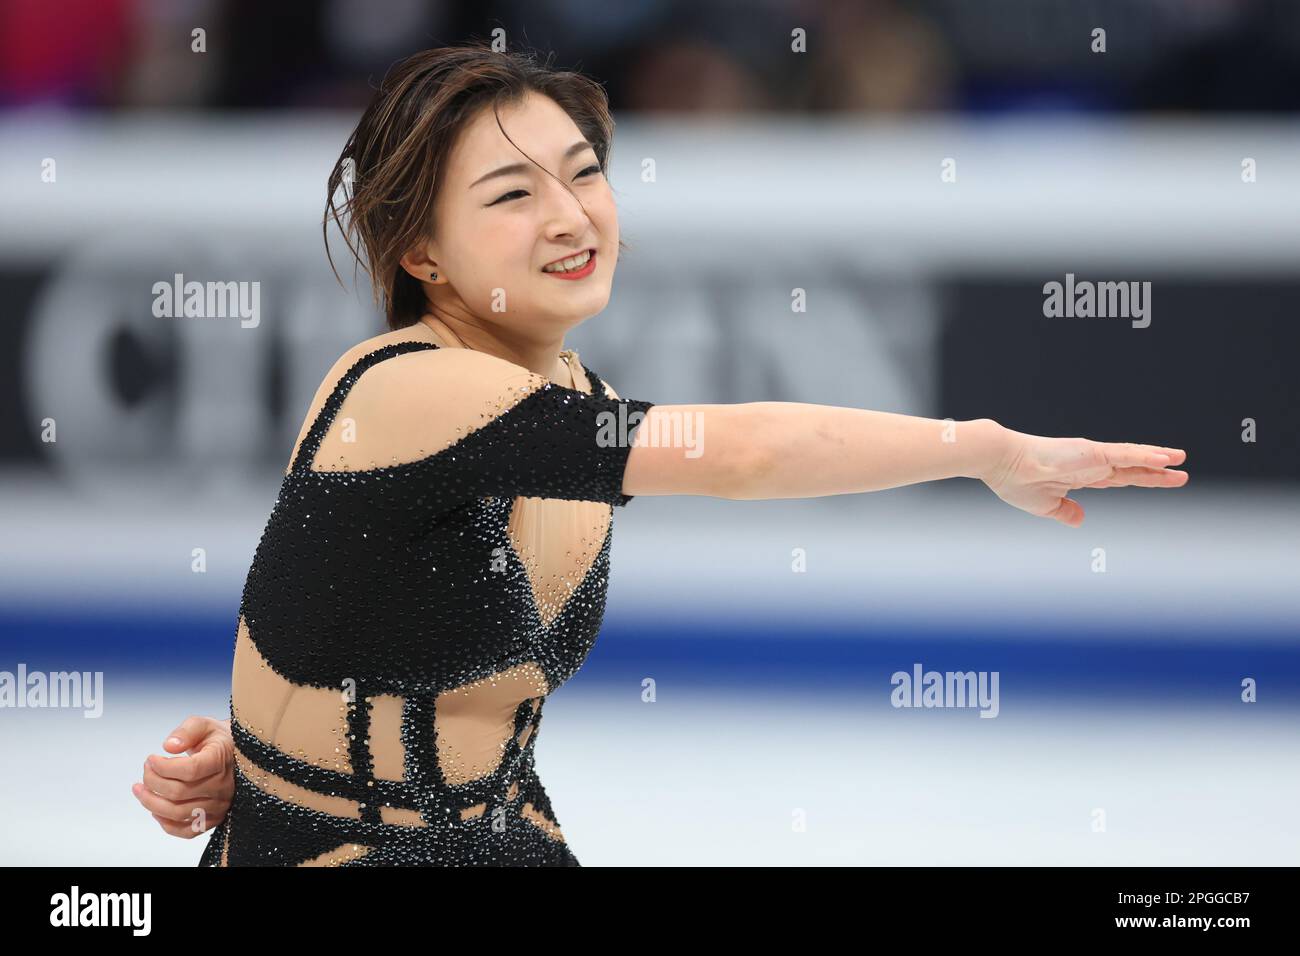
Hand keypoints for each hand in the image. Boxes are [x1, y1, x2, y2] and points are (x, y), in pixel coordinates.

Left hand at [132, 715, 234, 837]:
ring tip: (140, 790)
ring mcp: (219, 805)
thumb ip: (186, 731)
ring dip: (151, 803)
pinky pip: (187, 831)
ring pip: (178, 813)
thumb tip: (168, 746)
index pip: (189, 770)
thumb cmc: (217, 740)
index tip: (151, 758)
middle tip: (145, 770)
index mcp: (221, 761)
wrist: (237, 755)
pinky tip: (155, 811)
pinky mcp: (214, 818)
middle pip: (178, 792)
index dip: (163, 767)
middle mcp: (223, 786)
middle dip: (152, 781)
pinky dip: (166, 824)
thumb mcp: (204, 725)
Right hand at [982, 426, 1187, 526]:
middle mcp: (1090, 465)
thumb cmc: (1016, 481)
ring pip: (1133, 458)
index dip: (1140, 480)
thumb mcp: (1045, 506)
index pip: (1118, 479)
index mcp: (1079, 477)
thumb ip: (1066, 512)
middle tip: (1180, 473)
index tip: (1159, 481)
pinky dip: (1147, 456)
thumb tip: (1082, 520)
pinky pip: (1126, 454)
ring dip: (1158, 459)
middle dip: (1156, 473)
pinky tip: (1166, 458)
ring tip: (1180, 459)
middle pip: (1131, 469)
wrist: (1002, 463)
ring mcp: (1093, 457)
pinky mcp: (1092, 453)